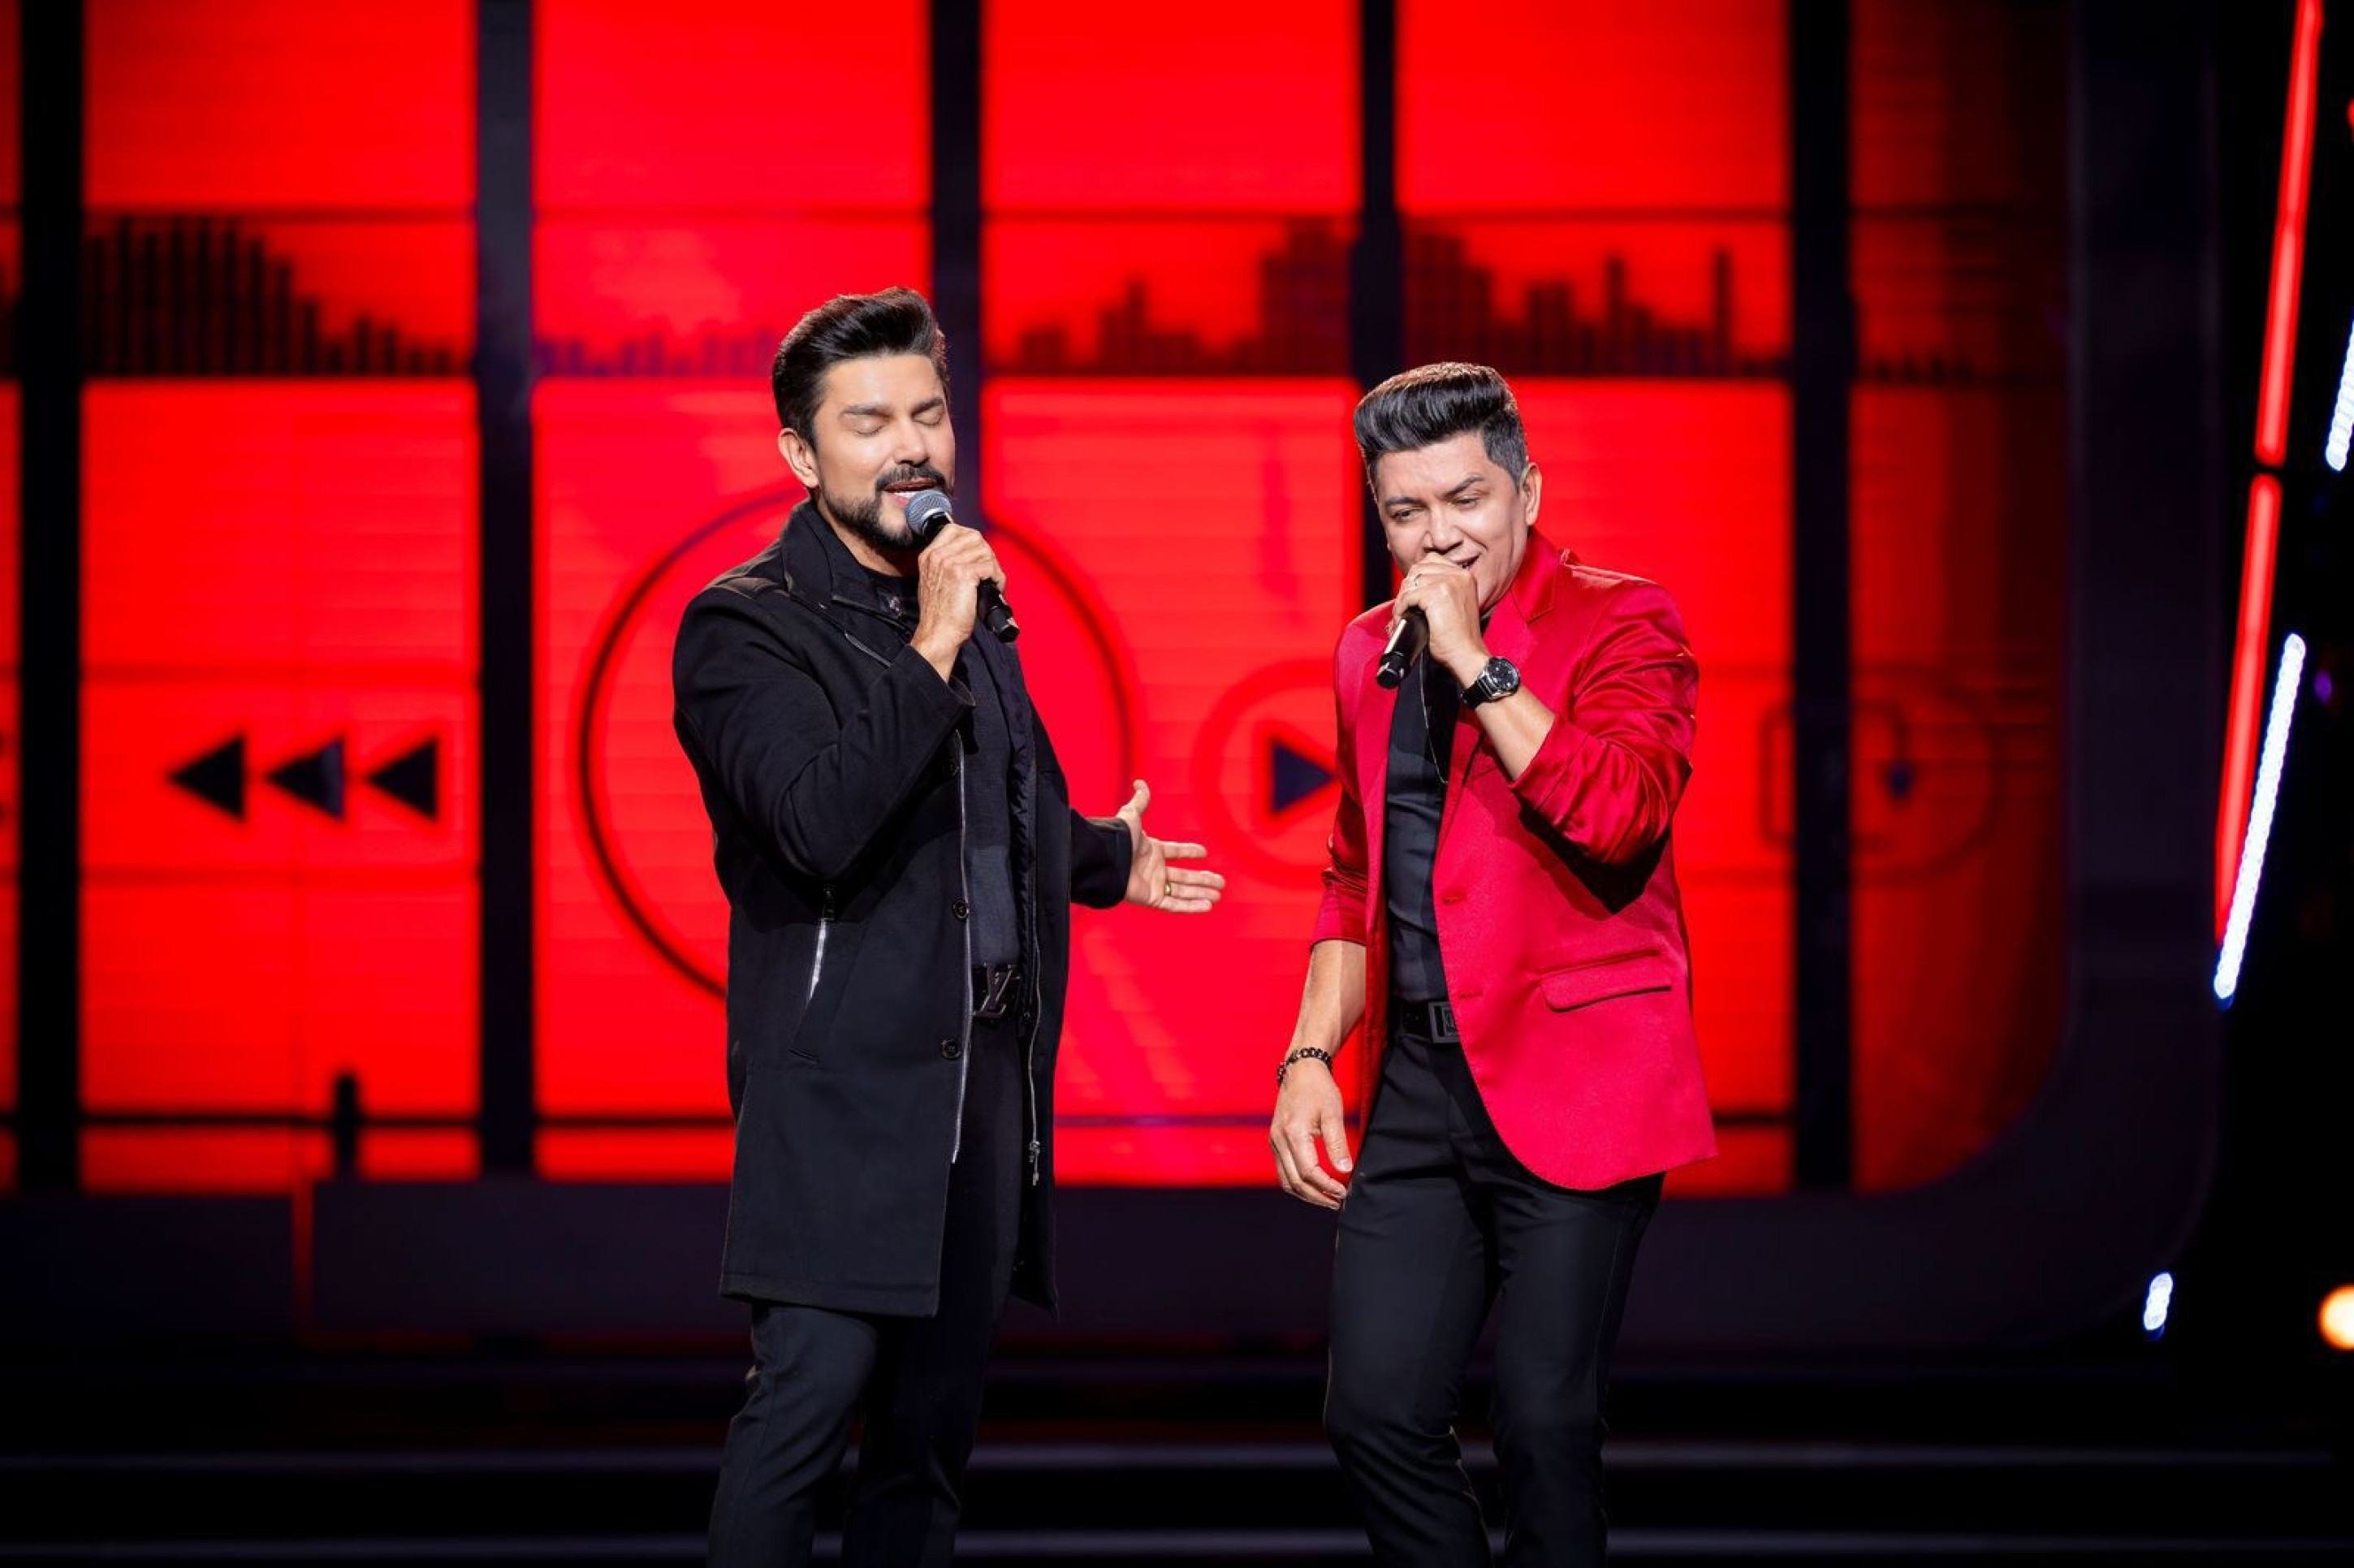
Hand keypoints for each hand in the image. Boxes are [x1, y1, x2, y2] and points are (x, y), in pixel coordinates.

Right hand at [910, 523, 1005, 677]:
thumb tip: (972, 555)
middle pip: (974, 537)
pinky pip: (990, 566)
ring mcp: (949, 563)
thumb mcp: (934, 581)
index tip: (979, 557)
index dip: (973, 541)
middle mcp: (937, 555)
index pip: (955, 529)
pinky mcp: (963, 574)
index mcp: (929, 555)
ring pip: (985, 551)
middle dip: (986, 554)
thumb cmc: (941, 614)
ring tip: (992, 583)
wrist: (938, 633)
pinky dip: (997, 578)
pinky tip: (994, 589)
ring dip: (994, 567)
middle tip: (989, 573)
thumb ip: (947, 564)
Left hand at [1115, 780, 1224, 912]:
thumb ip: (1140, 801)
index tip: (1204, 853)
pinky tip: (1208, 905)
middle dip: (1203, 879)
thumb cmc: (1118, 838)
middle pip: (1184, 876)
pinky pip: (1175, 904)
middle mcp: (1154, 869)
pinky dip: (1191, 907)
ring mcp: (1153, 885)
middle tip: (1221, 882)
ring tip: (1219, 895)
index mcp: (1151, 850)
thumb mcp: (1131, 815)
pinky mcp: (1151, 899)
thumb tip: (1140, 782)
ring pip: (1183, 891)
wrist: (1107, 858)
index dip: (1189, 852)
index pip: (1175, 852)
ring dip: (1201, 893)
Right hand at [1270, 1055, 1351, 1207]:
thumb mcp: (1333, 1113)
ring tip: (1326, 1198)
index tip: (1343, 1191)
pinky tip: (1314, 1184)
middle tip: (1337, 1201)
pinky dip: (1298, 1183)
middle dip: (1316, 1196)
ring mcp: (1274, 1141)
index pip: (1308, 1172)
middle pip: (1295, 1182)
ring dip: (1306, 1194)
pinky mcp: (1275, 1141)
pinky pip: (1283, 1170)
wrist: (1300, 1070)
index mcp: (1293, 1134)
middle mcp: (1278, 1140)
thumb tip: (1345, 1169)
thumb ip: (1337, 1143)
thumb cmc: (1318, 1089)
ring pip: (1286, 1180)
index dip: (1326, 1186)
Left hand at [1394, 556, 1487, 687]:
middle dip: (1406, 587)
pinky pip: (1408, 596)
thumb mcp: (1454, 605)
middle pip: (1419, 569)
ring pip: (1411, 582)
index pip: (1431, 561)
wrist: (1466, 655)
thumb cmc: (1459, 638)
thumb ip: (1439, 590)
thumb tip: (1411, 586)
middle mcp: (1459, 575)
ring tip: (1402, 615)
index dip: (1416, 577)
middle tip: (1403, 607)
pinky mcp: (1437, 595)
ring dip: (1401, 600)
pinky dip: (1400, 608)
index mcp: (1465, 576)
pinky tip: (1402, 619)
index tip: (1411, 594)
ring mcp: (1449, 583)